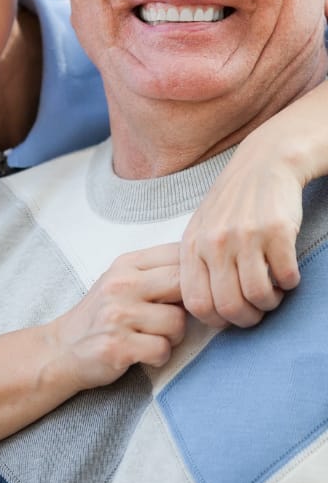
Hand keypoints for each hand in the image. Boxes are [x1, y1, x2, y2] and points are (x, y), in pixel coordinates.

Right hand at [45, 243, 185, 390]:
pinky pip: (162, 350)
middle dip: (188, 304)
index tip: (190, 290)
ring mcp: (117, 315)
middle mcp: (120, 284)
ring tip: (153, 337)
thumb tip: (203, 271)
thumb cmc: (102, 315)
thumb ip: (156, 272)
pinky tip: (143, 354)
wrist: (62, 349)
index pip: (178, 253)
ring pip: (177, 322)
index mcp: (126, 264)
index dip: (194, 274)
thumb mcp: (122, 281)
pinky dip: (159, 356)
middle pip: (182, 283)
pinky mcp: (117, 346)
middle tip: (175, 316)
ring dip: (173, 337)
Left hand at [181, 140, 301, 328]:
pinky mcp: (277, 231)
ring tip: (273, 289)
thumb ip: (198, 263)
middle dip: (248, 317)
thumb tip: (205, 311)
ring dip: (271, 302)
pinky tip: (286, 270)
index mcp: (193, 243)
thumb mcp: (202, 227)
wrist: (264, 162)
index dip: (216, 320)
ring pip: (259, 297)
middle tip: (258, 308)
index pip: (196, 303)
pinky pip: (286, 278)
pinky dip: (290, 282)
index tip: (231, 315)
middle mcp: (215, 241)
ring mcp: (245, 236)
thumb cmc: (233, 201)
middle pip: (229, 307)